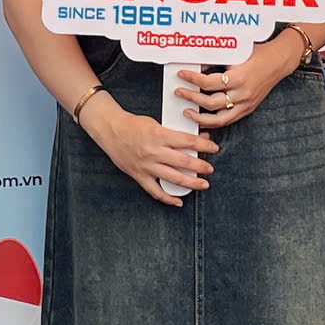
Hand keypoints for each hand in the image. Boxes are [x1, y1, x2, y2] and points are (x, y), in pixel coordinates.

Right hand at [85, 100, 215, 207]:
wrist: (110, 130)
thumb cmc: (134, 125)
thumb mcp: (156, 123)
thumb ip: (174, 133)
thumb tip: (197, 139)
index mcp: (158, 135)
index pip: (186, 141)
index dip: (203, 146)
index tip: (214, 148)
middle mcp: (153, 151)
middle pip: (182, 161)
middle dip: (200, 166)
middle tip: (210, 169)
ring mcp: (146, 165)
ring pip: (172, 178)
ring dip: (190, 183)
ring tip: (203, 184)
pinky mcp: (139, 175)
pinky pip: (155, 191)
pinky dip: (168, 198)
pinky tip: (179, 201)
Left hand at [176, 43, 288, 130]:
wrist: (278, 61)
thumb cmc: (258, 54)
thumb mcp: (235, 53)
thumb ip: (216, 60)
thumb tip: (195, 65)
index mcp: (239, 77)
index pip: (208, 83)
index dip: (192, 79)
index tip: (181, 75)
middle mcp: (242, 93)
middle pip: (211, 103)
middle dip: (191, 98)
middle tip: (179, 92)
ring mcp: (246, 104)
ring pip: (219, 119)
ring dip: (200, 118)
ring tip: (187, 112)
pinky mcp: (248, 109)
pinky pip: (228, 120)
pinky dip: (214, 123)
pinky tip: (202, 121)